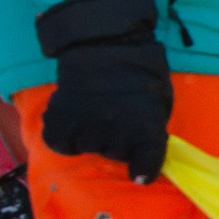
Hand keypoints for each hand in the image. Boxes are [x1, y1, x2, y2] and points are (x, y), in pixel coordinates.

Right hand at [36, 0, 171, 182]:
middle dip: (118, 139)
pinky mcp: (60, 122)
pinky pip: (62, 143)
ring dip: (92, 134)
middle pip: (116, 154)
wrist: (104, 44)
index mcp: (146, 128)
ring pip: (89, 147)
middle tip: (117, 114)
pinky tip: (74, 115)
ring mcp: (87, 129)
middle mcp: (117, 134)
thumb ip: (152, 128)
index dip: (144, 169)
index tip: (140, 175)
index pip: (146, 163)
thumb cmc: (139, 71)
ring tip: (96, 108)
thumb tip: (143, 151)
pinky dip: (66, 134)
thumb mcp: (158, 101)